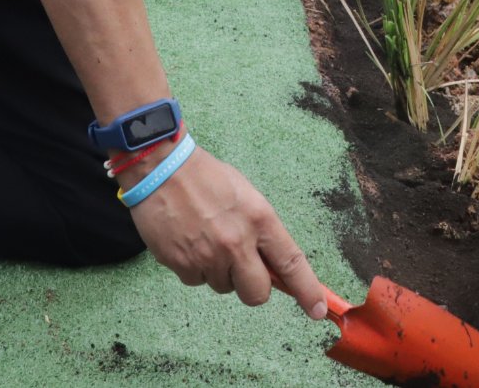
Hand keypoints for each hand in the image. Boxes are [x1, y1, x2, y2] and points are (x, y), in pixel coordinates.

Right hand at [127, 144, 328, 318]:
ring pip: (223, 287)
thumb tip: (273, 263)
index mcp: (259, 219)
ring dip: (219, 272)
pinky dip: (194, 268)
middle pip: (257, 293)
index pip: (291, 263)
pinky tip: (188, 241)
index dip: (307, 290)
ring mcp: (208, 256)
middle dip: (253, 288)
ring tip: (206, 238)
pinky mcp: (182, 265)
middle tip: (243, 269)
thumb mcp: (246, 196)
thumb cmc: (206, 178)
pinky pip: (196, 281)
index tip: (318, 309)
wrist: (161, 169)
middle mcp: (237, 242)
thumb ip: (261, 230)